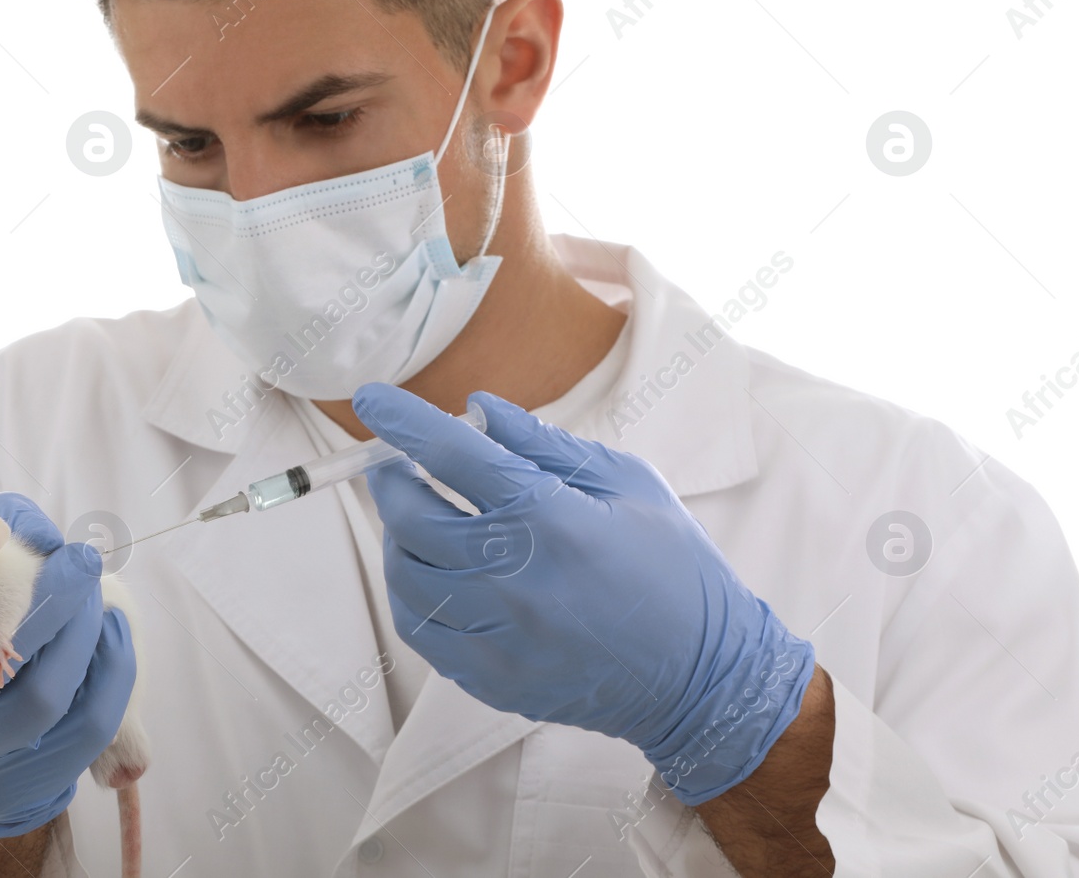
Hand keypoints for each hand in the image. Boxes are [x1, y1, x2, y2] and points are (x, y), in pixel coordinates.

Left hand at [352, 383, 814, 805]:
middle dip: (391, 480)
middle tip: (396, 465)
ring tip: (415, 517)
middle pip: (413, 515)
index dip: (403, 420)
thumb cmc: (674, 567)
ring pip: (405, 573)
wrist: (706, 679)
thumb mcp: (628, 482)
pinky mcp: (492, 679)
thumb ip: (546, 443)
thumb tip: (479, 409)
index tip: (371, 399)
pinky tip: (429, 571)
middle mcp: (516, 578)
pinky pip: (419, 628)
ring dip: (397, 535)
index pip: (452, 454)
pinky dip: (409, 590)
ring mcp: (499, 636)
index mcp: (552, 518)